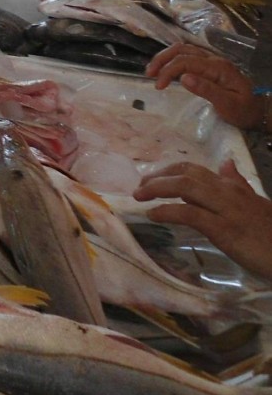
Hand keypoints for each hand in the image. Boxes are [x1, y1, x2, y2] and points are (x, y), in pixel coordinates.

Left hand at [133, 160, 271, 280]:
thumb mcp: (256, 203)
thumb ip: (238, 184)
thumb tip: (225, 164)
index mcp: (232, 187)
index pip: (195, 169)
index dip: (169, 171)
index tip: (151, 178)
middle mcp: (227, 192)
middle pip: (186, 174)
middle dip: (158, 177)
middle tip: (139, 187)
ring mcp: (226, 209)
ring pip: (185, 187)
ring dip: (157, 189)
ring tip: (139, 197)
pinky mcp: (225, 229)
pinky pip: (190, 214)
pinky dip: (168, 211)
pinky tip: (153, 214)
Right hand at [145, 43, 260, 129]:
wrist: (260, 110)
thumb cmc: (244, 110)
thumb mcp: (228, 105)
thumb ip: (207, 90)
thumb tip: (183, 77)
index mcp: (217, 67)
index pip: (186, 61)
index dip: (169, 70)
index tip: (158, 86)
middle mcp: (213, 59)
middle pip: (182, 50)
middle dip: (163, 59)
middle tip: (149, 74)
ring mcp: (212, 61)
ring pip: (184, 50)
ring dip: (166, 57)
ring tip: (153, 70)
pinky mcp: (209, 67)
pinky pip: (188, 56)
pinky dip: (173, 60)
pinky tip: (166, 70)